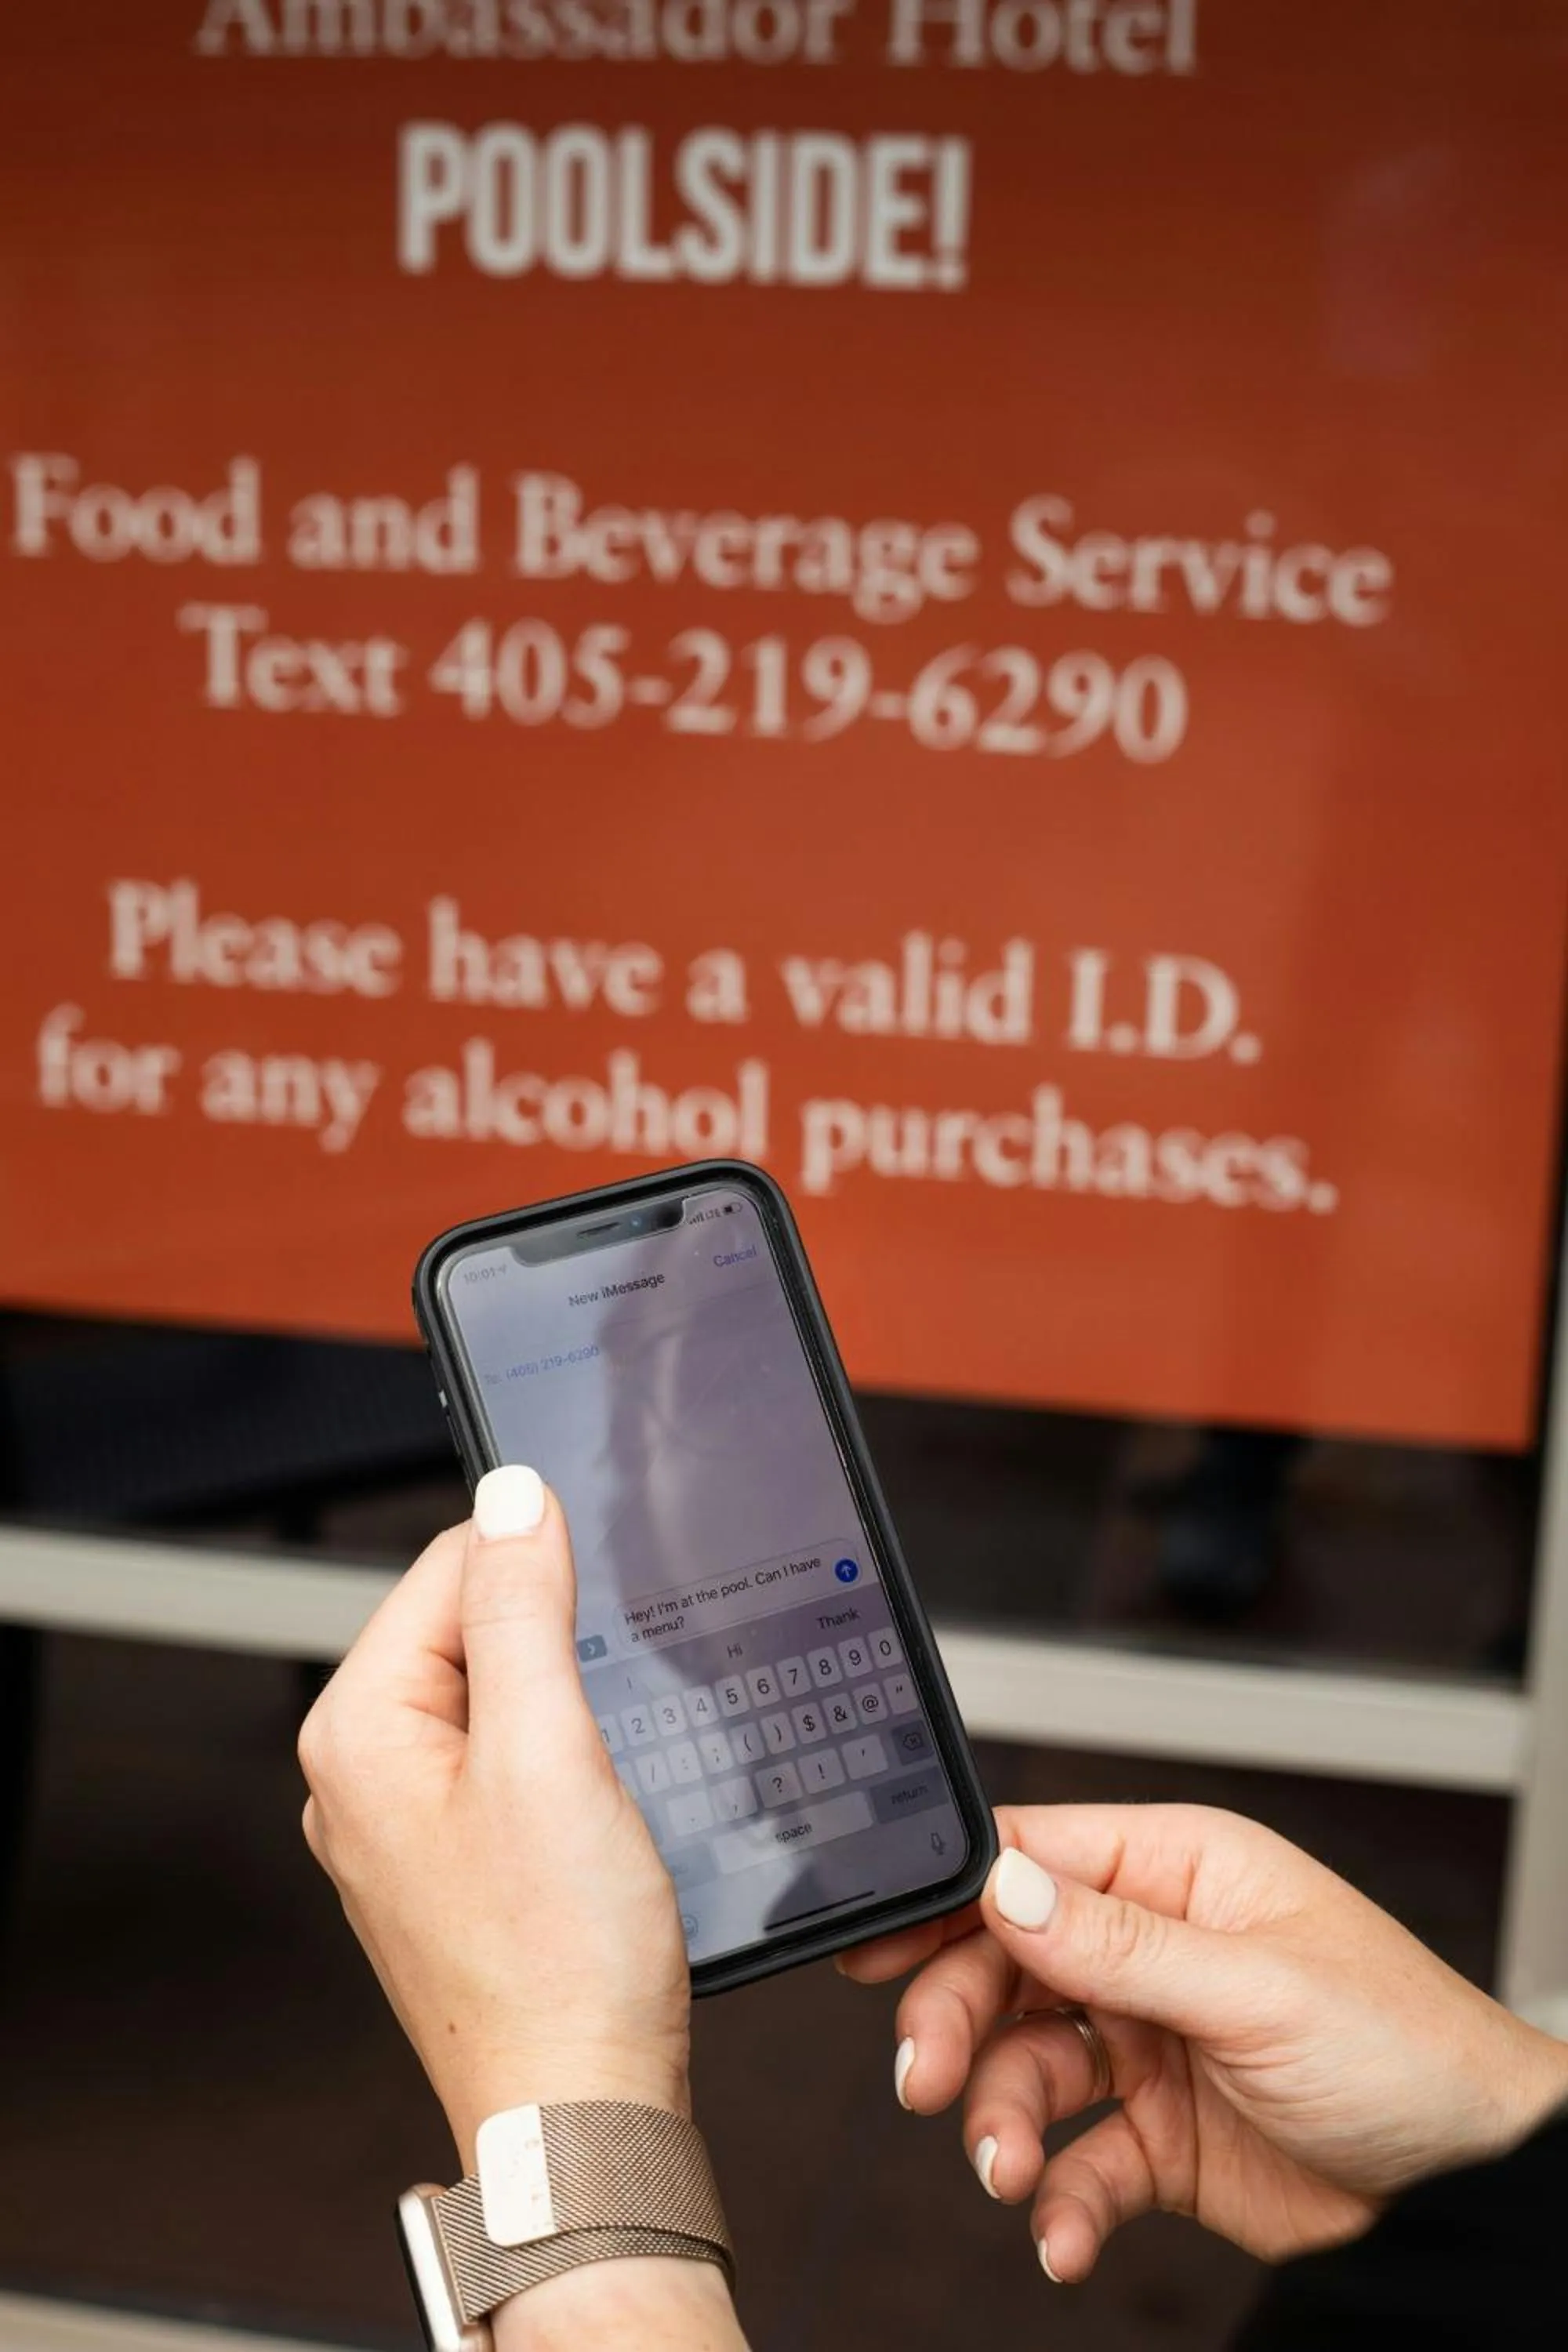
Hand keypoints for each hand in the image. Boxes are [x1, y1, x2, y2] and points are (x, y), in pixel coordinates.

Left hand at [299, 1466, 690, 2165]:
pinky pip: (508, 1763)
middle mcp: (359, 1774)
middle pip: (472, 1628)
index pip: (449, 1564)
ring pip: (500, 1697)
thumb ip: (521, 1606)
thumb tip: (510, 1493)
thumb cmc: (561, 1958)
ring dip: (565, 1713)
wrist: (582, 2113)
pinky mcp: (452, 1864)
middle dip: (555, 1651)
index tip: (603, 1622)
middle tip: (600, 1730)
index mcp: (357, 1730)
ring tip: (597, 1789)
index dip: (543, 1574)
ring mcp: (402, 1826)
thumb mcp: (548, 1748)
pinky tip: (593, 1821)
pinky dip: (562, 1767)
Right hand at [840, 1803, 1567, 2281]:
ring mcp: (1151, 2043)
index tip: (873, 1937)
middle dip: (956, 2021)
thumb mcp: (1258, 1988)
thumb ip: (1120, 1944)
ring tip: (1009, 2170)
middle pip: (1006, 1965)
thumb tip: (1006, 1884)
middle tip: (925, 2078)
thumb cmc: (1411, 2050)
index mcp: (1179, 1874)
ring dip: (1001, 2121)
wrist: (1474, 2189)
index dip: (947, 1892)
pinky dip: (1057, 2199)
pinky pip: (1076, 2159)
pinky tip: (1062, 2232)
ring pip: (1026, 2066)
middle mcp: (1153, 1951)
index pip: (1035, 1857)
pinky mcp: (1159, 2136)